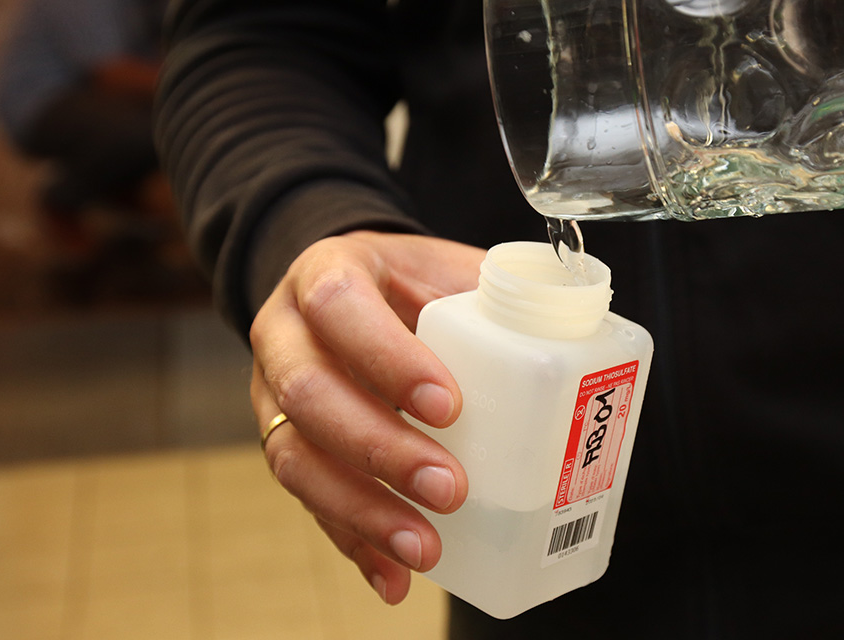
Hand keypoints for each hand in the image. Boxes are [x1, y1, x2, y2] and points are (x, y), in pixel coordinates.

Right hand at [250, 230, 484, 603]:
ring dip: (363, 511)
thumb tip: (570, 325)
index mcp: (325, 274)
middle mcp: (285, 334)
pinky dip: (354, 544)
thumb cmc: (411, 281)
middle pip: (309, 393)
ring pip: (295, 457)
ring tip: (425, 548)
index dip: (387, 358)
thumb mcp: (445, 266)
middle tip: (450, 487)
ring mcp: (272, 394)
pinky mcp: (285, 445)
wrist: (355, 287)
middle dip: (380, 449)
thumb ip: (493, 293)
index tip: (448, 405)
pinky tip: (394, 578)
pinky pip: (307, 502)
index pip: (339, 307)